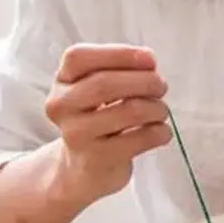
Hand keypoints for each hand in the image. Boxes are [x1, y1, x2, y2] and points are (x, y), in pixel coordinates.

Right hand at [44, 43, 171, 205]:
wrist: (84, 168)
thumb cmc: (99, 119)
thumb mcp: (97, 90)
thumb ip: (118, 71)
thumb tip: (149, 62)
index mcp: (62, 81)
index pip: (80, 57)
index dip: (120, 54)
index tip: (150, 58)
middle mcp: (62, 106)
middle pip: (105, 84)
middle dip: (144, 81)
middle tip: (162, 86)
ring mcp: (77, 134)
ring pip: (129, 111)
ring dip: (156, 108)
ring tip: (161, 111)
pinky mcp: (98, 159)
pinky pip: (140, 139)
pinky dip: (160, 132)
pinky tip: (161, 131)